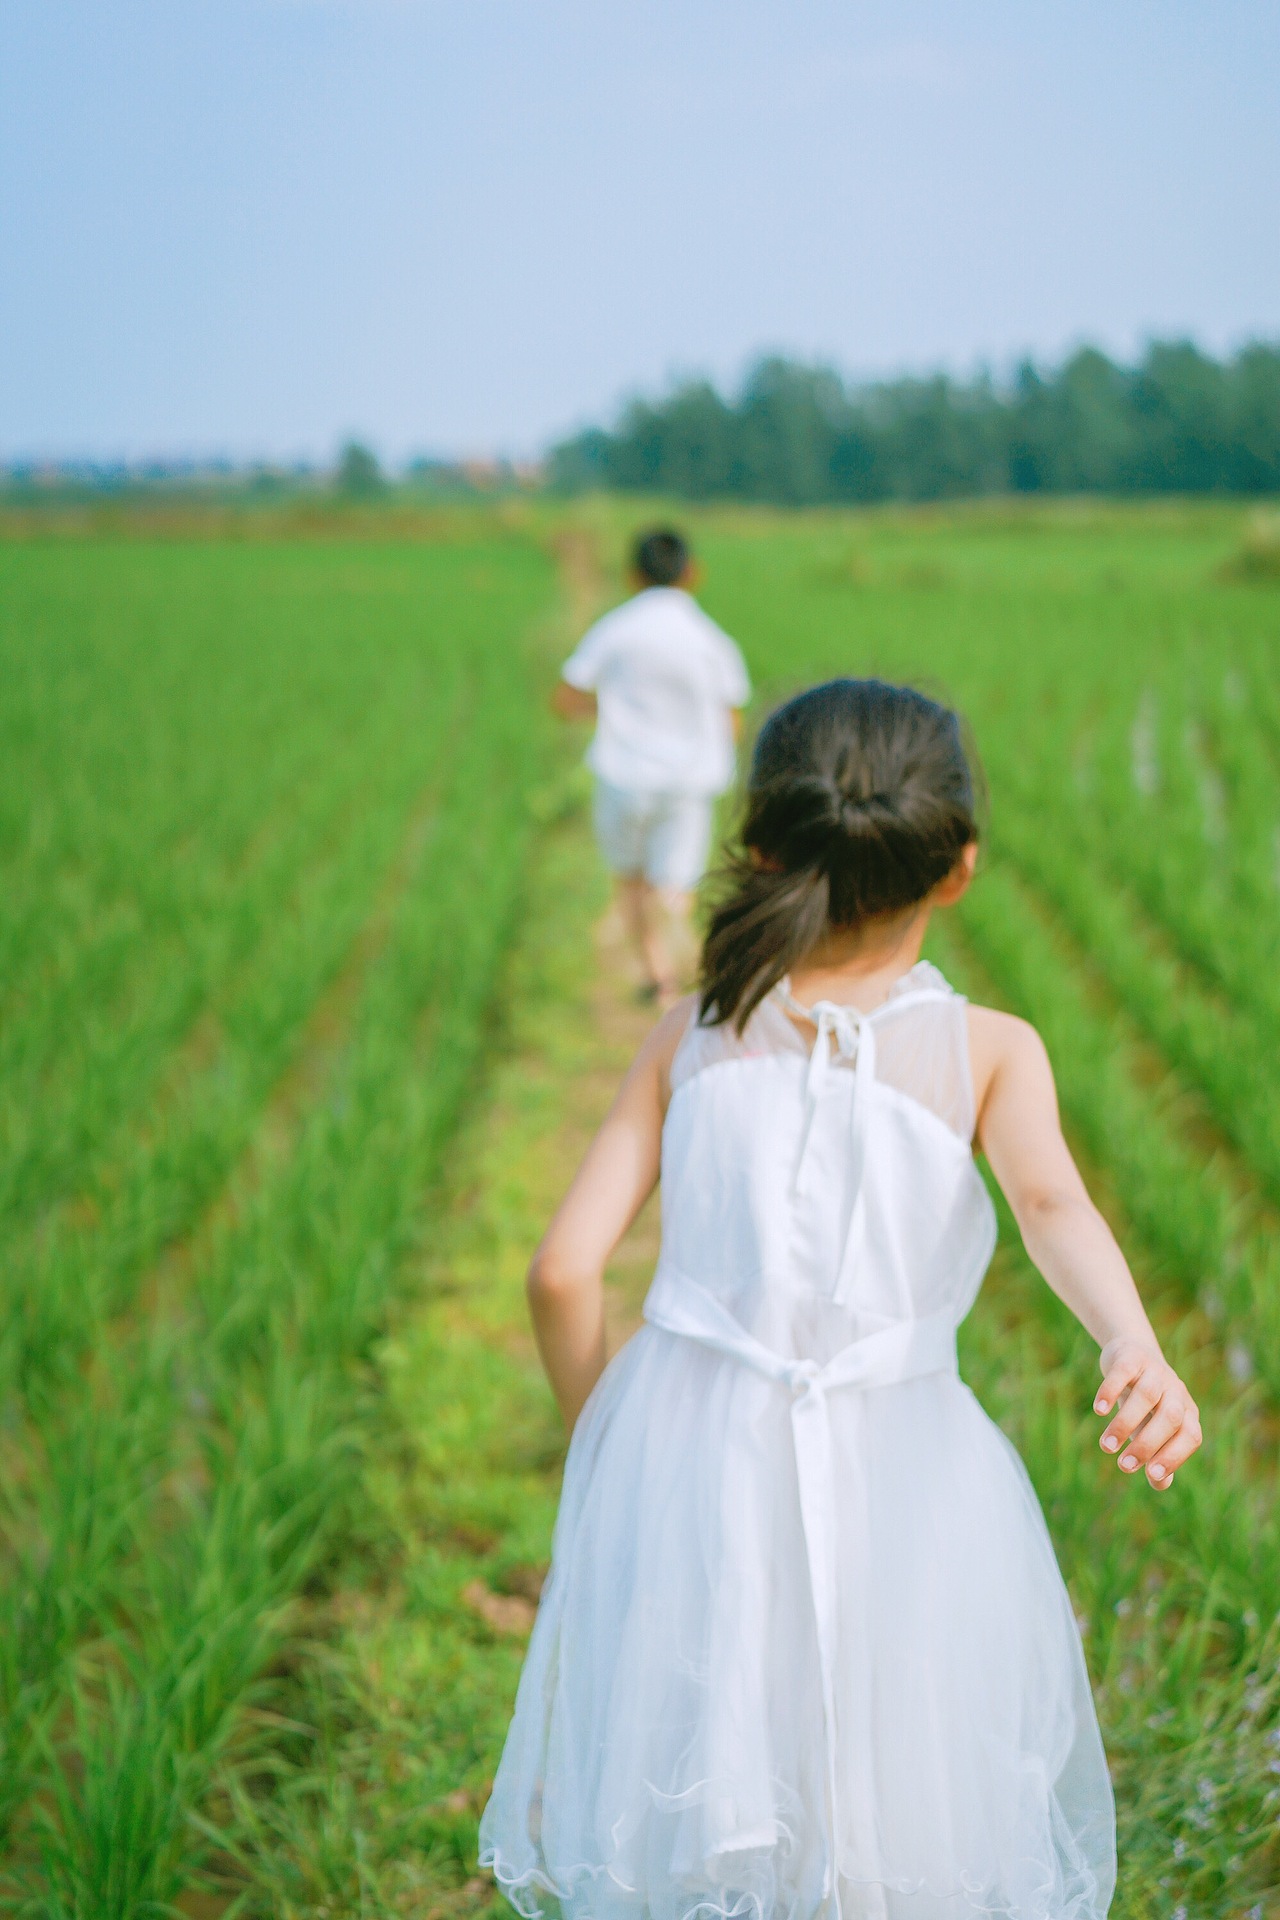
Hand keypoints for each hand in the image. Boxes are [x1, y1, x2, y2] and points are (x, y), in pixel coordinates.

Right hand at [1095, 1337, 1201, 1490]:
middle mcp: (1175, 1391)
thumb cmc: (1144, 1402)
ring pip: (1146, 1396)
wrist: (1131, 1353)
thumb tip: (1160, 1483)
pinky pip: (1124, 1372)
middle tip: (1124, 1466)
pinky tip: (1099, 1411)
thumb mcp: (1152, 1428)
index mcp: (1187, 1412)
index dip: (1174, 1456)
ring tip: (1106, 1446)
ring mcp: (1155, 1371)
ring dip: (1125, 1423)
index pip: (1190, 1436)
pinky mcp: (1132, 1356)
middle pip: (1170, 1418)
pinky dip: (1111, 1391)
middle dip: (1148, 1444)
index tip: (1151, 1476)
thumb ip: (1158, 1454)